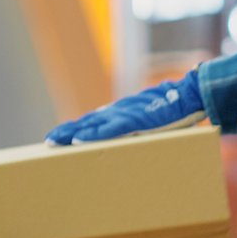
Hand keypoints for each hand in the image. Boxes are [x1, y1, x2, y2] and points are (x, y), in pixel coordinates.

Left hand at [46, 70, 207, 145]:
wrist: (188, 95)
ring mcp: (124, 115)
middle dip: (66, 131)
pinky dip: (92, 135)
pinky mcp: (133, 121)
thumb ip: (142, 126)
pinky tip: (78, 141)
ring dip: (71, 133)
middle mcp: (119, 111)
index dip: (77, 127)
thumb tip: (137, 138)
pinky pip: (108, 131)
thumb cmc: (175, 110)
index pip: (95, 120)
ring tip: (54, 141)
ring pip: (91, 126)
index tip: (62, 135)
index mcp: (124, 112)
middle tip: (49, 141)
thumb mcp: (153, 118)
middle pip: (87, 122)